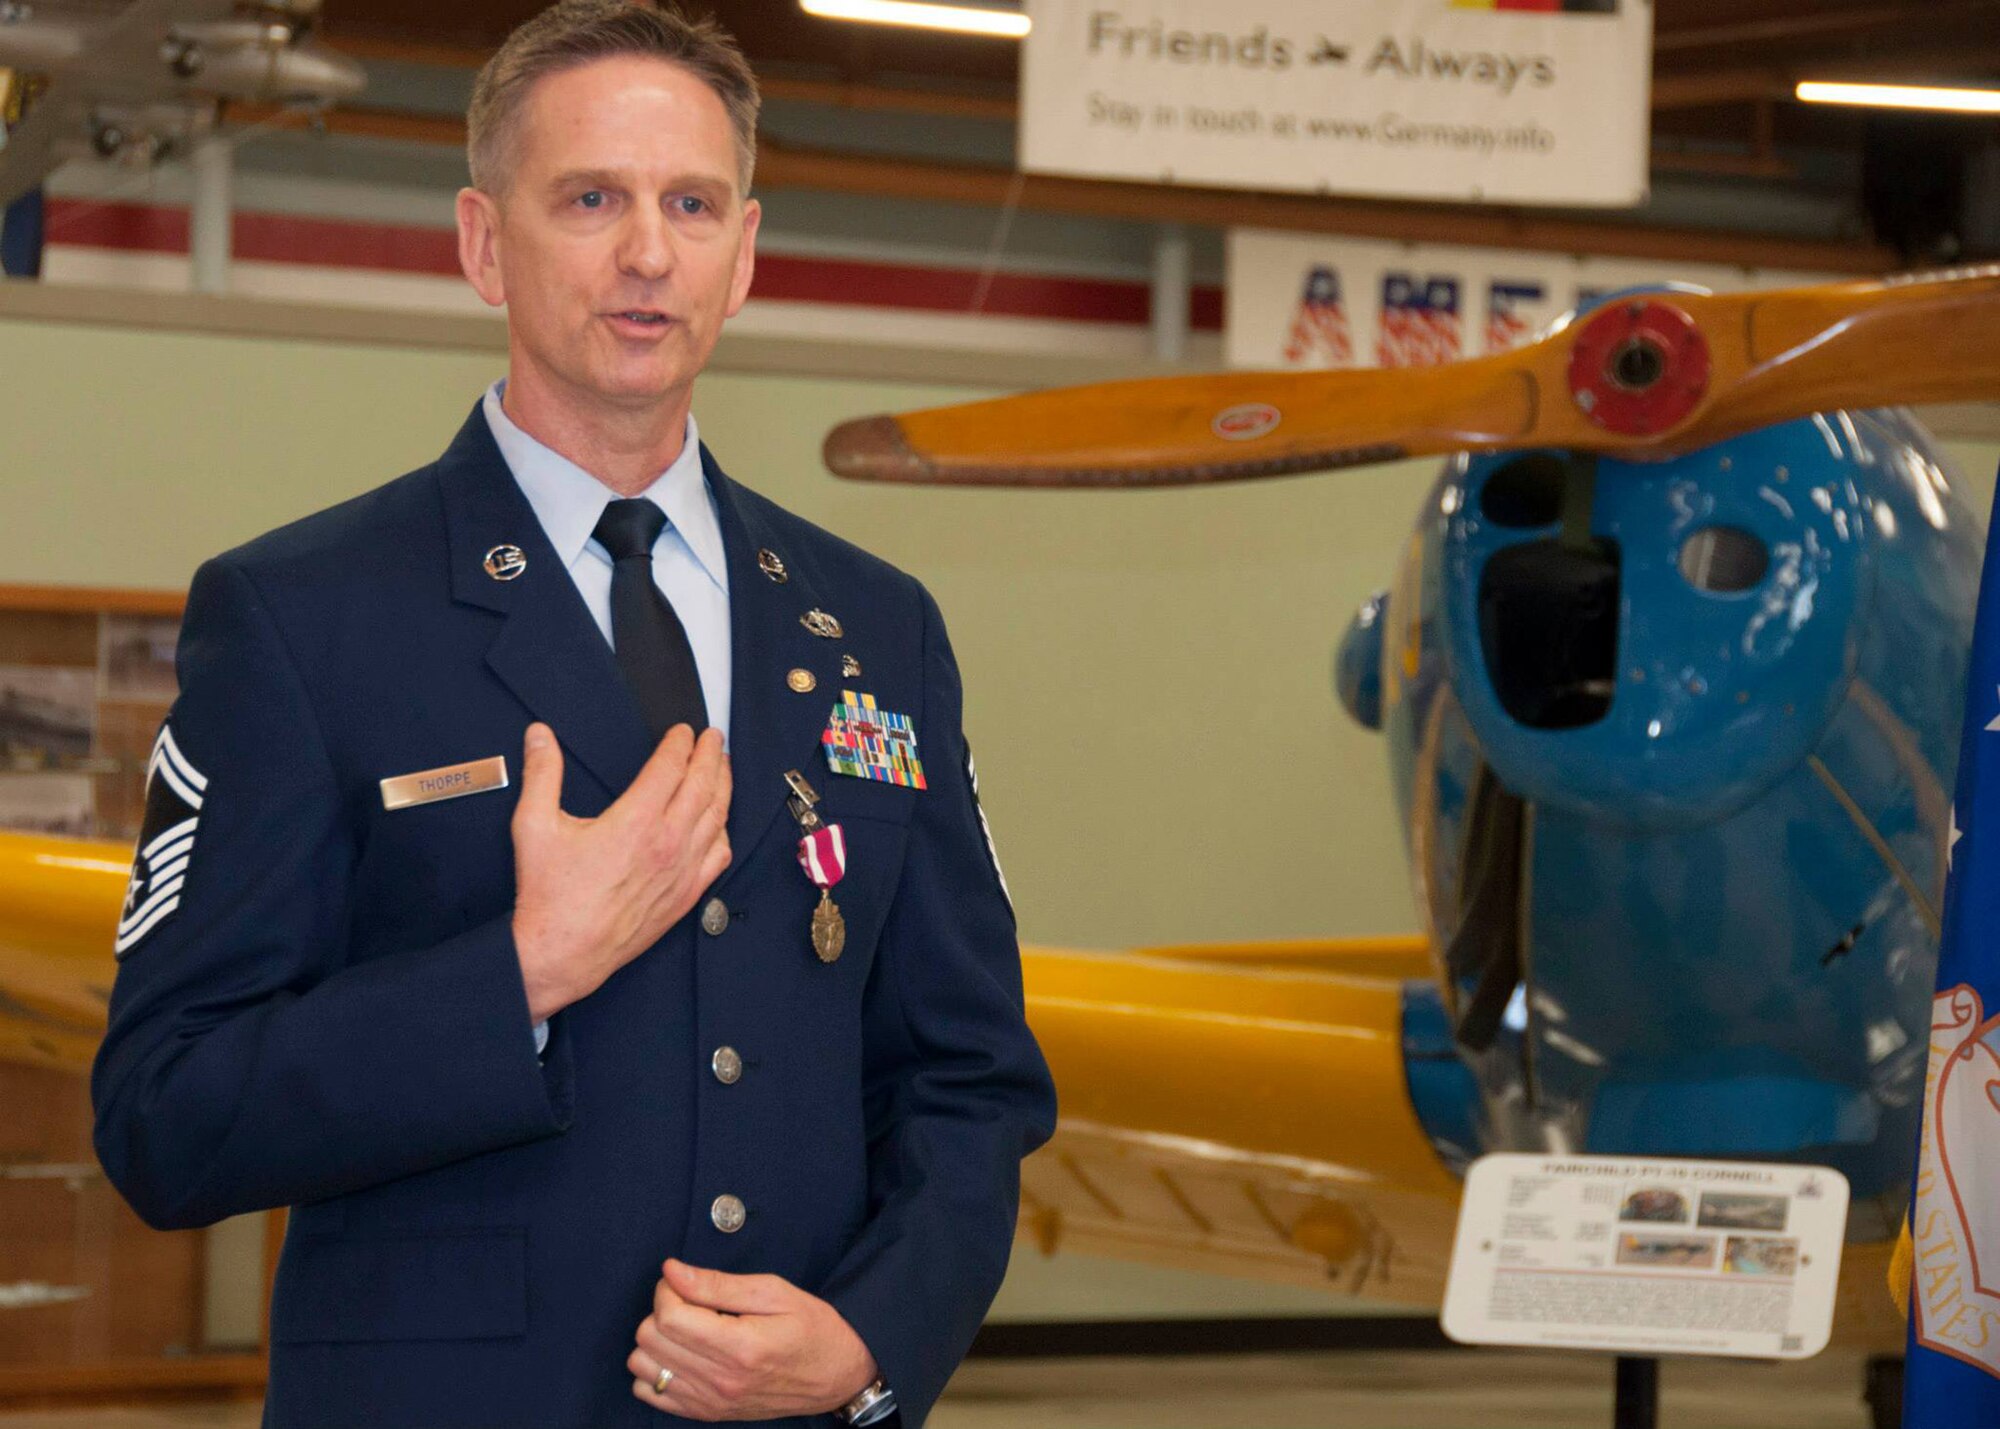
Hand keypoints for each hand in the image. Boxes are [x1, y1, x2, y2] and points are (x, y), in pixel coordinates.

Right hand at [511, 723, 730, 1020]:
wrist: (563, 953)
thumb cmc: (550, 894)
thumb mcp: (534, 826)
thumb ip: (541, 774)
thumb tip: (539, 735)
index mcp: (636, 821)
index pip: (671, 767)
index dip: (680, 743)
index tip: (683, 731)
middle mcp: (668, 842)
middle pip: (703, 785)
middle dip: (710, 755)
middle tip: (713, 737)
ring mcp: (682, 871)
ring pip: (718, 817)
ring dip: (723, 786)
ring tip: (722, 767)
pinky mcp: (686, 896)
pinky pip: (719, 855)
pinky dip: (724, 830)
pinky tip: (720, 822)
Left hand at [627, 1259, 876, 1420]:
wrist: (838, 1375)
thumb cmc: (813, 1328)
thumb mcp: (774, 1292)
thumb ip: (718, 1284)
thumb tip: (671, 1271)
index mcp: (740, 1346)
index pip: (669, 1317)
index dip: (667, 1289)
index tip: (683, 1281)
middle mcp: (721, 1380)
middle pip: (650, 1340)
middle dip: (662, 1310)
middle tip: (691, 1301)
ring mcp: (712, 1402)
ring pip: (643, 1367)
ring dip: (657, 1340)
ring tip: (688, 1328)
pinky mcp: (707, 1414)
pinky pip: (650, 1393)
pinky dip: (656, 1369)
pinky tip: (683, 1353)